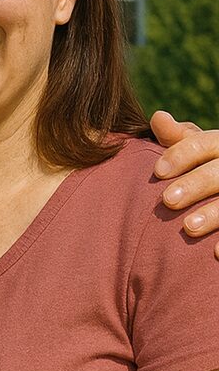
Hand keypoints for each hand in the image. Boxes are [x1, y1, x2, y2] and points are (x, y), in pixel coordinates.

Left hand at [152, 111, 218, 256]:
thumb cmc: (213, 165)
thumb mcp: (203, 149)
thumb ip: (179, 138)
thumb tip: (158, 117)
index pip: (202, 143)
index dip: (180, 155)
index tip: (157, 172)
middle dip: (194, 185)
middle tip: (167, 201)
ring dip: (214, 214)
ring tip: (188, 228)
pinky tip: (216, 253)